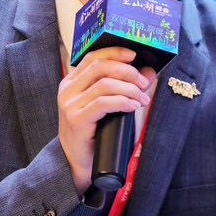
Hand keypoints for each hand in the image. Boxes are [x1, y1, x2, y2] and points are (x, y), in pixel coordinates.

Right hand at [57, 46, 154, 194]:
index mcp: (72, 82)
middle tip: (144, 83)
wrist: (76, 163)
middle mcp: (68, 90)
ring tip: (142, 99)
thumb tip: (148, 71)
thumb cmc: (94, 133)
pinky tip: (133, 106)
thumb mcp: (108, 106)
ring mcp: (70, 104)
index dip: (115, 52)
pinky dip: (123, 101)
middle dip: (127, 71)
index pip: (93, 56)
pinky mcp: (77, 119)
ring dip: (130, 89)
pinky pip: (103, 102)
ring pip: (104, 84)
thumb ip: (124, 87)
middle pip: (100, 66)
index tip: (134, 55)